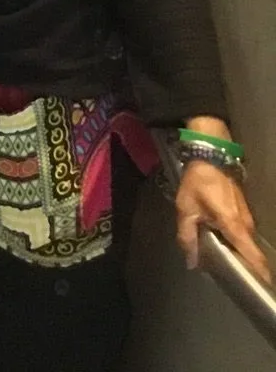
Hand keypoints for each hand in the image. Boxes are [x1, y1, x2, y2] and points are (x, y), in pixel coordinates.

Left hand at [175, 162, 269, 284]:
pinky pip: (241, 234)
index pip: (254, 257)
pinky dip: (235, 243)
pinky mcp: (242, 212)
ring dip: (238, 255)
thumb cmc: (199, 182)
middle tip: (230, 282)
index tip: (257, 291)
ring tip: (223, 267)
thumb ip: (187, 237)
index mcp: (235, 227)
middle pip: (250, 254)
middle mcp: (246, 225)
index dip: (259, 276)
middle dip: (244, 269)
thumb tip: (191, 262)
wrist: (210, 155)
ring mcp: (247, 218)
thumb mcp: (186, 209)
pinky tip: (221, 247)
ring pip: (245, 244)